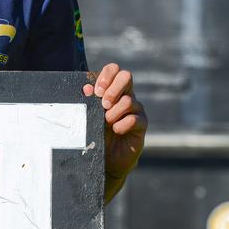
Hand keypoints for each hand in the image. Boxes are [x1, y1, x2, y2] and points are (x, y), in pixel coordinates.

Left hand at [83, 63, 146, 198]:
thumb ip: (89, 102)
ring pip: (128, 101)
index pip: (114, 70)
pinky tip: (116, 131)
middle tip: (103, 104)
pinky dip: (121, 125)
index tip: (96, 91)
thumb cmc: (97, 133)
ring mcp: (136, 110)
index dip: (106, 76)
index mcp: (112, 90)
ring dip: (113, 112)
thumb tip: (86, 88)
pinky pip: (133, 119)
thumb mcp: (90, 116)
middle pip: (126, 76)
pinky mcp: (142, 124)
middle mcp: (126, 96)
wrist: (107, 158)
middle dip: (112, 89)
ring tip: (107, 123)